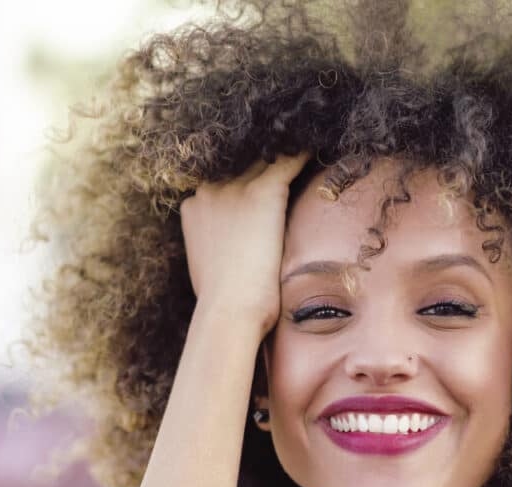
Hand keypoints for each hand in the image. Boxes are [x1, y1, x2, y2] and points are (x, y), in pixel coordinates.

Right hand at [180, 152, 310, 334]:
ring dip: (283, 158)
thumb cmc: (223, 303)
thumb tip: (233, 253)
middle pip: (242, 166)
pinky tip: (317, 151)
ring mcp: (234, 189)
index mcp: (193, 207)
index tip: (262, 189)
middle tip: (289, 166)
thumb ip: (217, 246)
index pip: (223, 183)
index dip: (244, 184)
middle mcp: (209, 190)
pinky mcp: (262, 192)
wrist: (228, 311)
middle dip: (262, 167)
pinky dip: (303, 156)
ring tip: (306, 152)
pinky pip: (288, 162)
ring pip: (265, 160)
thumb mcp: (208, 267)